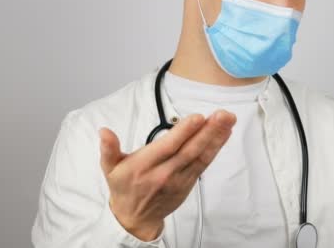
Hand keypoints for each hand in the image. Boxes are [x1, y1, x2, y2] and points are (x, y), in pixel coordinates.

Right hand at [98, 110, 235, 240]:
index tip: (197, 118)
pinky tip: (224, 134)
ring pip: (200, 156)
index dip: (184, 132)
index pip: (167, 147)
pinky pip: (204, 163)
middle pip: (189, 150)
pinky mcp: (188, 182)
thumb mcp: (110, 168)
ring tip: (228, 120)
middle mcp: (164, 172)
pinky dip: (216, 148)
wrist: (135, 217)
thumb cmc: (124, 187)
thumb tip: (104, 132)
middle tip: (222, 115)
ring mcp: (179, 178)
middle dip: (207, 132)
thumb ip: (108, 149)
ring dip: (216, 137)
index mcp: (144, 166)